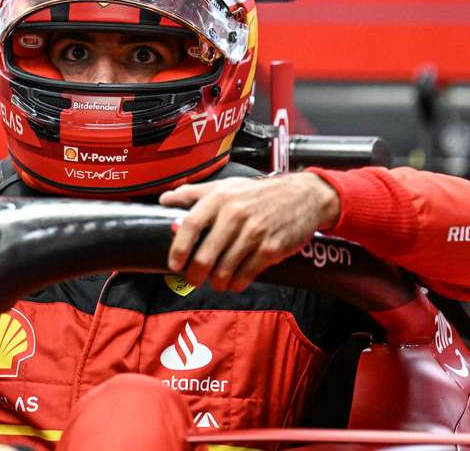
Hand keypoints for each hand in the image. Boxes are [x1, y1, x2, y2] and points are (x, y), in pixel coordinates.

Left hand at [159, 172, 339, 292]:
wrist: (304, 197)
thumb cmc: (260, 192)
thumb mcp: (227, 185)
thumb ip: (194, 193)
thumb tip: (164, 199)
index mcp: (220, 198)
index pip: (190, 225)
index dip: (178, 249)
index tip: (174, 264)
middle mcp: (235, 215)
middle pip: (205, 255)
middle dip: (195, 274)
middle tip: (194, 279)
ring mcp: (254, 233)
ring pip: (224, 270)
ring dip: (217, 282)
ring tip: (216, 282)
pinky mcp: (271, 249)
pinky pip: (246, 274)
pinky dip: (236, 283)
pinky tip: (235, 282)